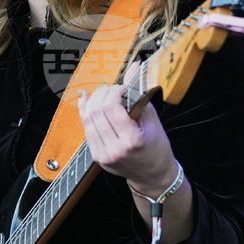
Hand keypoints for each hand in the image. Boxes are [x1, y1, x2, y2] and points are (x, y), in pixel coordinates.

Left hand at [77, 61, 178, 196]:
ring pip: (87, 120)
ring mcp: (103, 155)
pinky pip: (86, 129)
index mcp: (131, 140)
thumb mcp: (153, 120)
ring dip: (93, 101)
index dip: (114, 91)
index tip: (122, 87)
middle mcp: (114, 149)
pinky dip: (86, 112)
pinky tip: (88, 100)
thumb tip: (134, 67)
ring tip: (103, 93)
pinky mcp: (96, 157)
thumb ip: (139, 93)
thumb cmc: (157, 147)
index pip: (111, 108)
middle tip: (112, 88)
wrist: (153, 176)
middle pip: (96, 112)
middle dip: (102, 94)